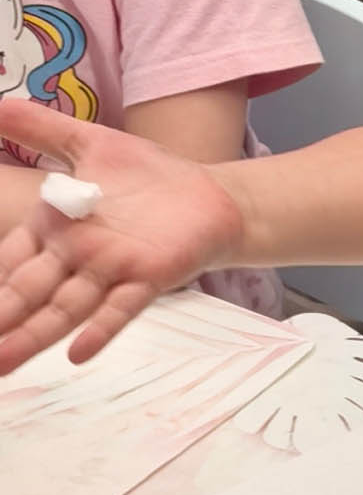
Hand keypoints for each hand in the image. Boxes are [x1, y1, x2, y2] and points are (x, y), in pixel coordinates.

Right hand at [0, 103, 243, 372]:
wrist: (210, 194)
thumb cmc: (147, 175)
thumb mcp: (89, 144)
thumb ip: (41, 129)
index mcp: (54, 229)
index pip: (10, 258)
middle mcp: (75, 257)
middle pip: (27, 291)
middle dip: (1, 316)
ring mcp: (110, 271)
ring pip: (63, 308)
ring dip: (33, 336)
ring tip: (2, 365)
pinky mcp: (147, 279)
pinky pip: (119, 309)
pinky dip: (99, 330)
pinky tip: (76, 353)